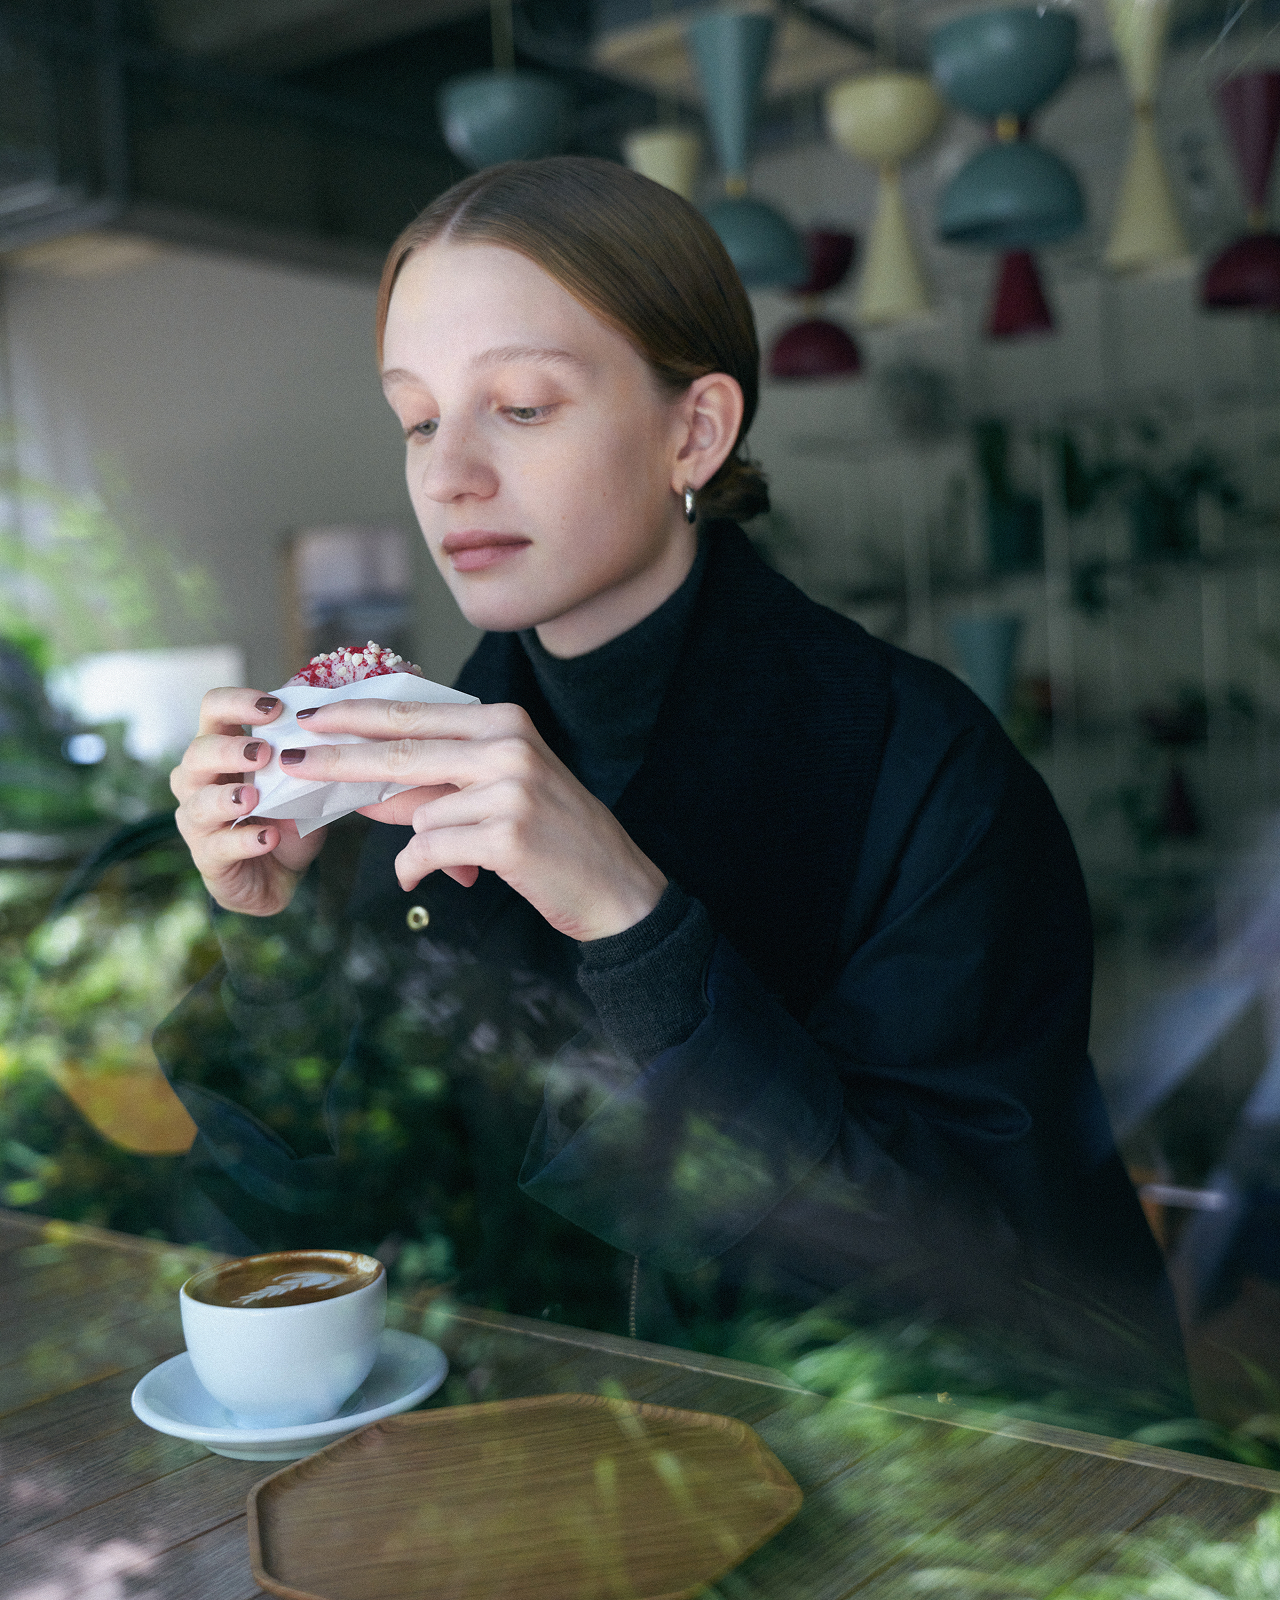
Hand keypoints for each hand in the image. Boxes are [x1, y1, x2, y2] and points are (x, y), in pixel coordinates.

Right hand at [171, 688, 327, 916]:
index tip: (275, 707)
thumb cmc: (284, 821)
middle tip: (263, 753)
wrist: (276, 877)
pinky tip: (268, 838)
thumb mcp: (301, 787)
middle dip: (230, 750)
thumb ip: (307, 760)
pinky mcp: (207, 858)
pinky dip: (244, 840)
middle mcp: (198, 781)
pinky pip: (219, 846)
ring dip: (226, 797)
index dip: (237, 702)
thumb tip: (334, 726)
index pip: (213, 710)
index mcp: (221, 751)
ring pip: (198, 802)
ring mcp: (197, 821)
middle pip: (198, 752)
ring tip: (253, 797)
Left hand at [278, 700, 666, 941]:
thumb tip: (364, 793)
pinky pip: (429, 849)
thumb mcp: (497, 796)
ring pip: (418, 812)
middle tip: (292, 762)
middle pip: (400, 750)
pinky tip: (436, 877)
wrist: (616, 887)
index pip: (414, 714)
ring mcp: (510, 789)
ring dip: (420, 843)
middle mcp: (508, 746)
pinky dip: (420, 868)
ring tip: (457, 860)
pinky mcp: (507, 835)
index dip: (356, 715)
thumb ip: (432, 788)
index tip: (311, 717)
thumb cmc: (553, 840)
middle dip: (338, 759)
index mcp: (505, 723)